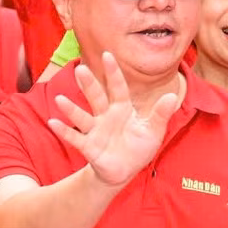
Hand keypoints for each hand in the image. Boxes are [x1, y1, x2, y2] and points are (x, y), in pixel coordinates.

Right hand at [47, 53, 179, 187]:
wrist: (124, 172)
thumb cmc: (138, 148)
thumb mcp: (154, 131)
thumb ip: (161, 114)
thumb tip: (172, 96)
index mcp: (122, 109)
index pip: (117, 88)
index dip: (113, 73)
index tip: (108, 55)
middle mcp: (106, 116)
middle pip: (96, 97)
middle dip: (89, 84)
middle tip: (80, 68)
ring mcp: (95, 131)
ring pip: (82, 118)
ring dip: (71, 109)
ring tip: (60, 99)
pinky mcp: (89, 147)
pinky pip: (76, 138)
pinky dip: (65, 132)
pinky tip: (54, 123)